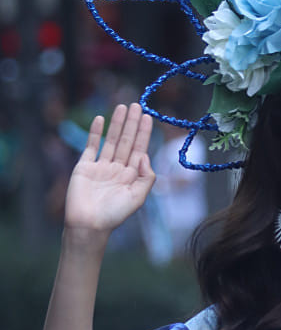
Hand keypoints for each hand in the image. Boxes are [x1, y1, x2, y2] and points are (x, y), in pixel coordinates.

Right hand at [64, 103, 155, 234]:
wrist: (88, 225)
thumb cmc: (114, 215)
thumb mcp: (138, 198)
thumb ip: (146, 177)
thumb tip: (144, 155)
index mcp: (131, 176)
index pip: (139, 149)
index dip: (143, 133)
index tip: (147, 116)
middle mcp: (117, 168)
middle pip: (126, 141)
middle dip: (131, 123)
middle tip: (135, 104)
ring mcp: (101, 166)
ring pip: (111, 140)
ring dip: (116, 123)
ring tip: (121, 106)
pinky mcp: (84, 167)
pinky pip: (91, 146)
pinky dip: (95, 133)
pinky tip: (101, 119)